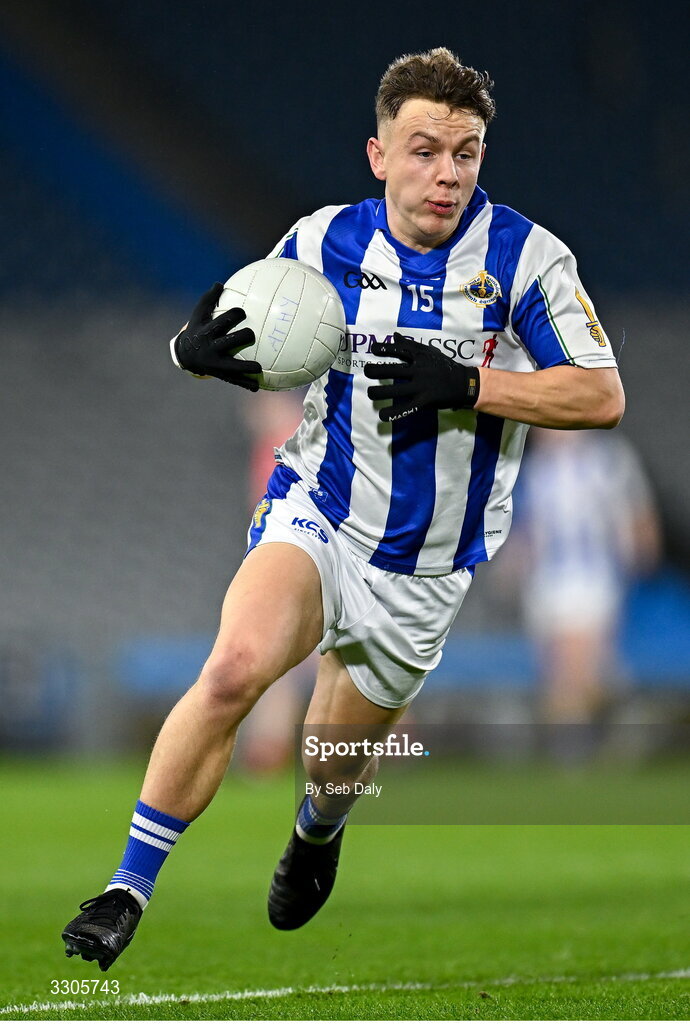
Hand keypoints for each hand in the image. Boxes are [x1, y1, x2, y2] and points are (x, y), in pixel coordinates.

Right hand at [173, 282, 261, 390]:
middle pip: (229, 342)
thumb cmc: (197, 329)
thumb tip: (219, 283)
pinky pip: (235, 380)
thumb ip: (209, 299)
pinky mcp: (220, 375)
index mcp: (207, 332)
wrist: (185, 356)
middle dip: (242, 337)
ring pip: (233, 366)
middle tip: (252, 334)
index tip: (242, 312)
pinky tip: (257, 387)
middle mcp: (211, 348)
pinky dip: (245, 384)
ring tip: (258, 368)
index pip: (222, 321)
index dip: (234, 315)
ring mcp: (216, 364)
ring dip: (246, 367)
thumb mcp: (198, 315)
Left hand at [364, 333, 479, 420]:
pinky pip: (406, 408)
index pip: (398, 350)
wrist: (464, 383)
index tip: (372, 349)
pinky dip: (393, 413)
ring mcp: (421, 386)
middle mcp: (419, 370)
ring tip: (371, 393)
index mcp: (420, 357)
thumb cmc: (444, 366)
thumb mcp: (429, 352)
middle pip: (391, 370)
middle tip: (367, 371)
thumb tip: (394, 336)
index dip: (383, 349)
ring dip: (378, 392)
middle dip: (374, 371)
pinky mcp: (425, 401)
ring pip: (394, 390)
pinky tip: (382, 415)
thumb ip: (410, 345)